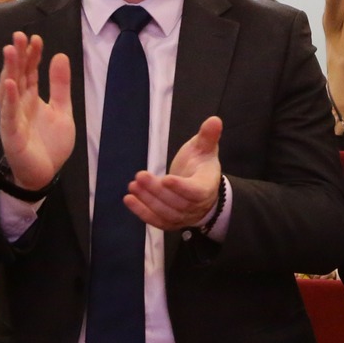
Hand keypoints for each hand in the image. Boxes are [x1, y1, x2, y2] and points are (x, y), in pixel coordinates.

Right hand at [0, 32, 73, 191]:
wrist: (44, 174)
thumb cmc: (49, 144)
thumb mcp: (62, 110)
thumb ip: (60, 85)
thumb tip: (60, 55)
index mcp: (30, 98)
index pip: (29, 71)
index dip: (32, 55)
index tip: (36, 38)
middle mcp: (18, 105)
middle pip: (16, 76)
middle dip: (18, 56)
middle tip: (18, 36)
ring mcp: (13, 118)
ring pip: (9, 91)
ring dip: (9, 71)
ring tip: (11, 51)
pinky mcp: (11, 134)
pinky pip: (9, 114)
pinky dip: (8, 99)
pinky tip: (9, 84)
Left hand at [126, 115, 223, 231]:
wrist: (202, 189)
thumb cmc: (201, 165)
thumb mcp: (204, 148)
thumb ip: (208, 136)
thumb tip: (215, 120)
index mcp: (207, 186)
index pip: (195, 191)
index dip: (181, 187)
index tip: (165, 178)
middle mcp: (197, 206)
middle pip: (177, 203)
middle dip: (157, 190)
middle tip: (140, 176)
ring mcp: (184, 217)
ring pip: (165, 213)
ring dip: (147, 200)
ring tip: (133, 186)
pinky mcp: (171, 222)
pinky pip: (157, 221)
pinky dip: (142, 212)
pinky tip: (128, 200)